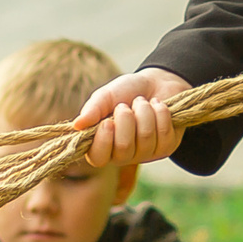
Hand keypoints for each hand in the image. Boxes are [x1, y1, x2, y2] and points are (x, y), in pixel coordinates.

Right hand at [72, 68, 190, 168]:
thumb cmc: (126, 92)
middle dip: (126, 120)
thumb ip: (92, 110)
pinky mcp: (166, 148)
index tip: (107, 121)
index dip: (103, 141)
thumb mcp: (105, 96)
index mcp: (101, 145)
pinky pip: (164, 134)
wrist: (156, 83)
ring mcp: (145, 154)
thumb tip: (77, 125)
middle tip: (125, 105)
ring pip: (145, 139)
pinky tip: (157, 106)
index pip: (98, 158)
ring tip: (142, 102)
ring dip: (144, 112)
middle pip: (123, 148)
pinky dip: (160, 113)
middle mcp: (122, 155)